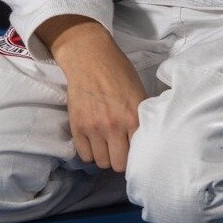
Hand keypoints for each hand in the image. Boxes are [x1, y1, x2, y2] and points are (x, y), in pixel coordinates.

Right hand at [40, 15, 146, 170]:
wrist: (90, 57)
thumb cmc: (118, 72)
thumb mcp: (139, 93)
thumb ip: (141, 118)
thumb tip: (145, 139)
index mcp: (134, 118)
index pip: (139, 155)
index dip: (137, 155)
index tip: (134, 150)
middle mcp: (114, 126)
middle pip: (119, 165)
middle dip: (120, 159)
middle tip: (119, 148)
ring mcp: (93, 127)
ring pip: (101, 162)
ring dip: (104, 156)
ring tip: (105, 144)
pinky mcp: (77, 126)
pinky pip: (84, 155)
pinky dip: (89, 151)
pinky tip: (93, 141)